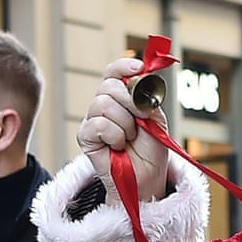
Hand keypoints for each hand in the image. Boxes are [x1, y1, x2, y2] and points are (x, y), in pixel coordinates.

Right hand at [77, 57, 169, 199]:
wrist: (148, 176)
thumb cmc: (151, 148)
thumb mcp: (155, 117)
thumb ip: (146, 96)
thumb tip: (140, 76)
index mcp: (121, 97)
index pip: (114, 72)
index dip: (123, 66)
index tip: (139, 68)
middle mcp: (104, 105)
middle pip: (109, 85)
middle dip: (131, 101)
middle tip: (142, 119)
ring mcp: (93, 120)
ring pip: (103, 104)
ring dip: (125, 123)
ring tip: (130, 138)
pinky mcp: (85, 137)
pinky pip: (98, 124)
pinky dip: (114, 135)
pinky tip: (118, 146)